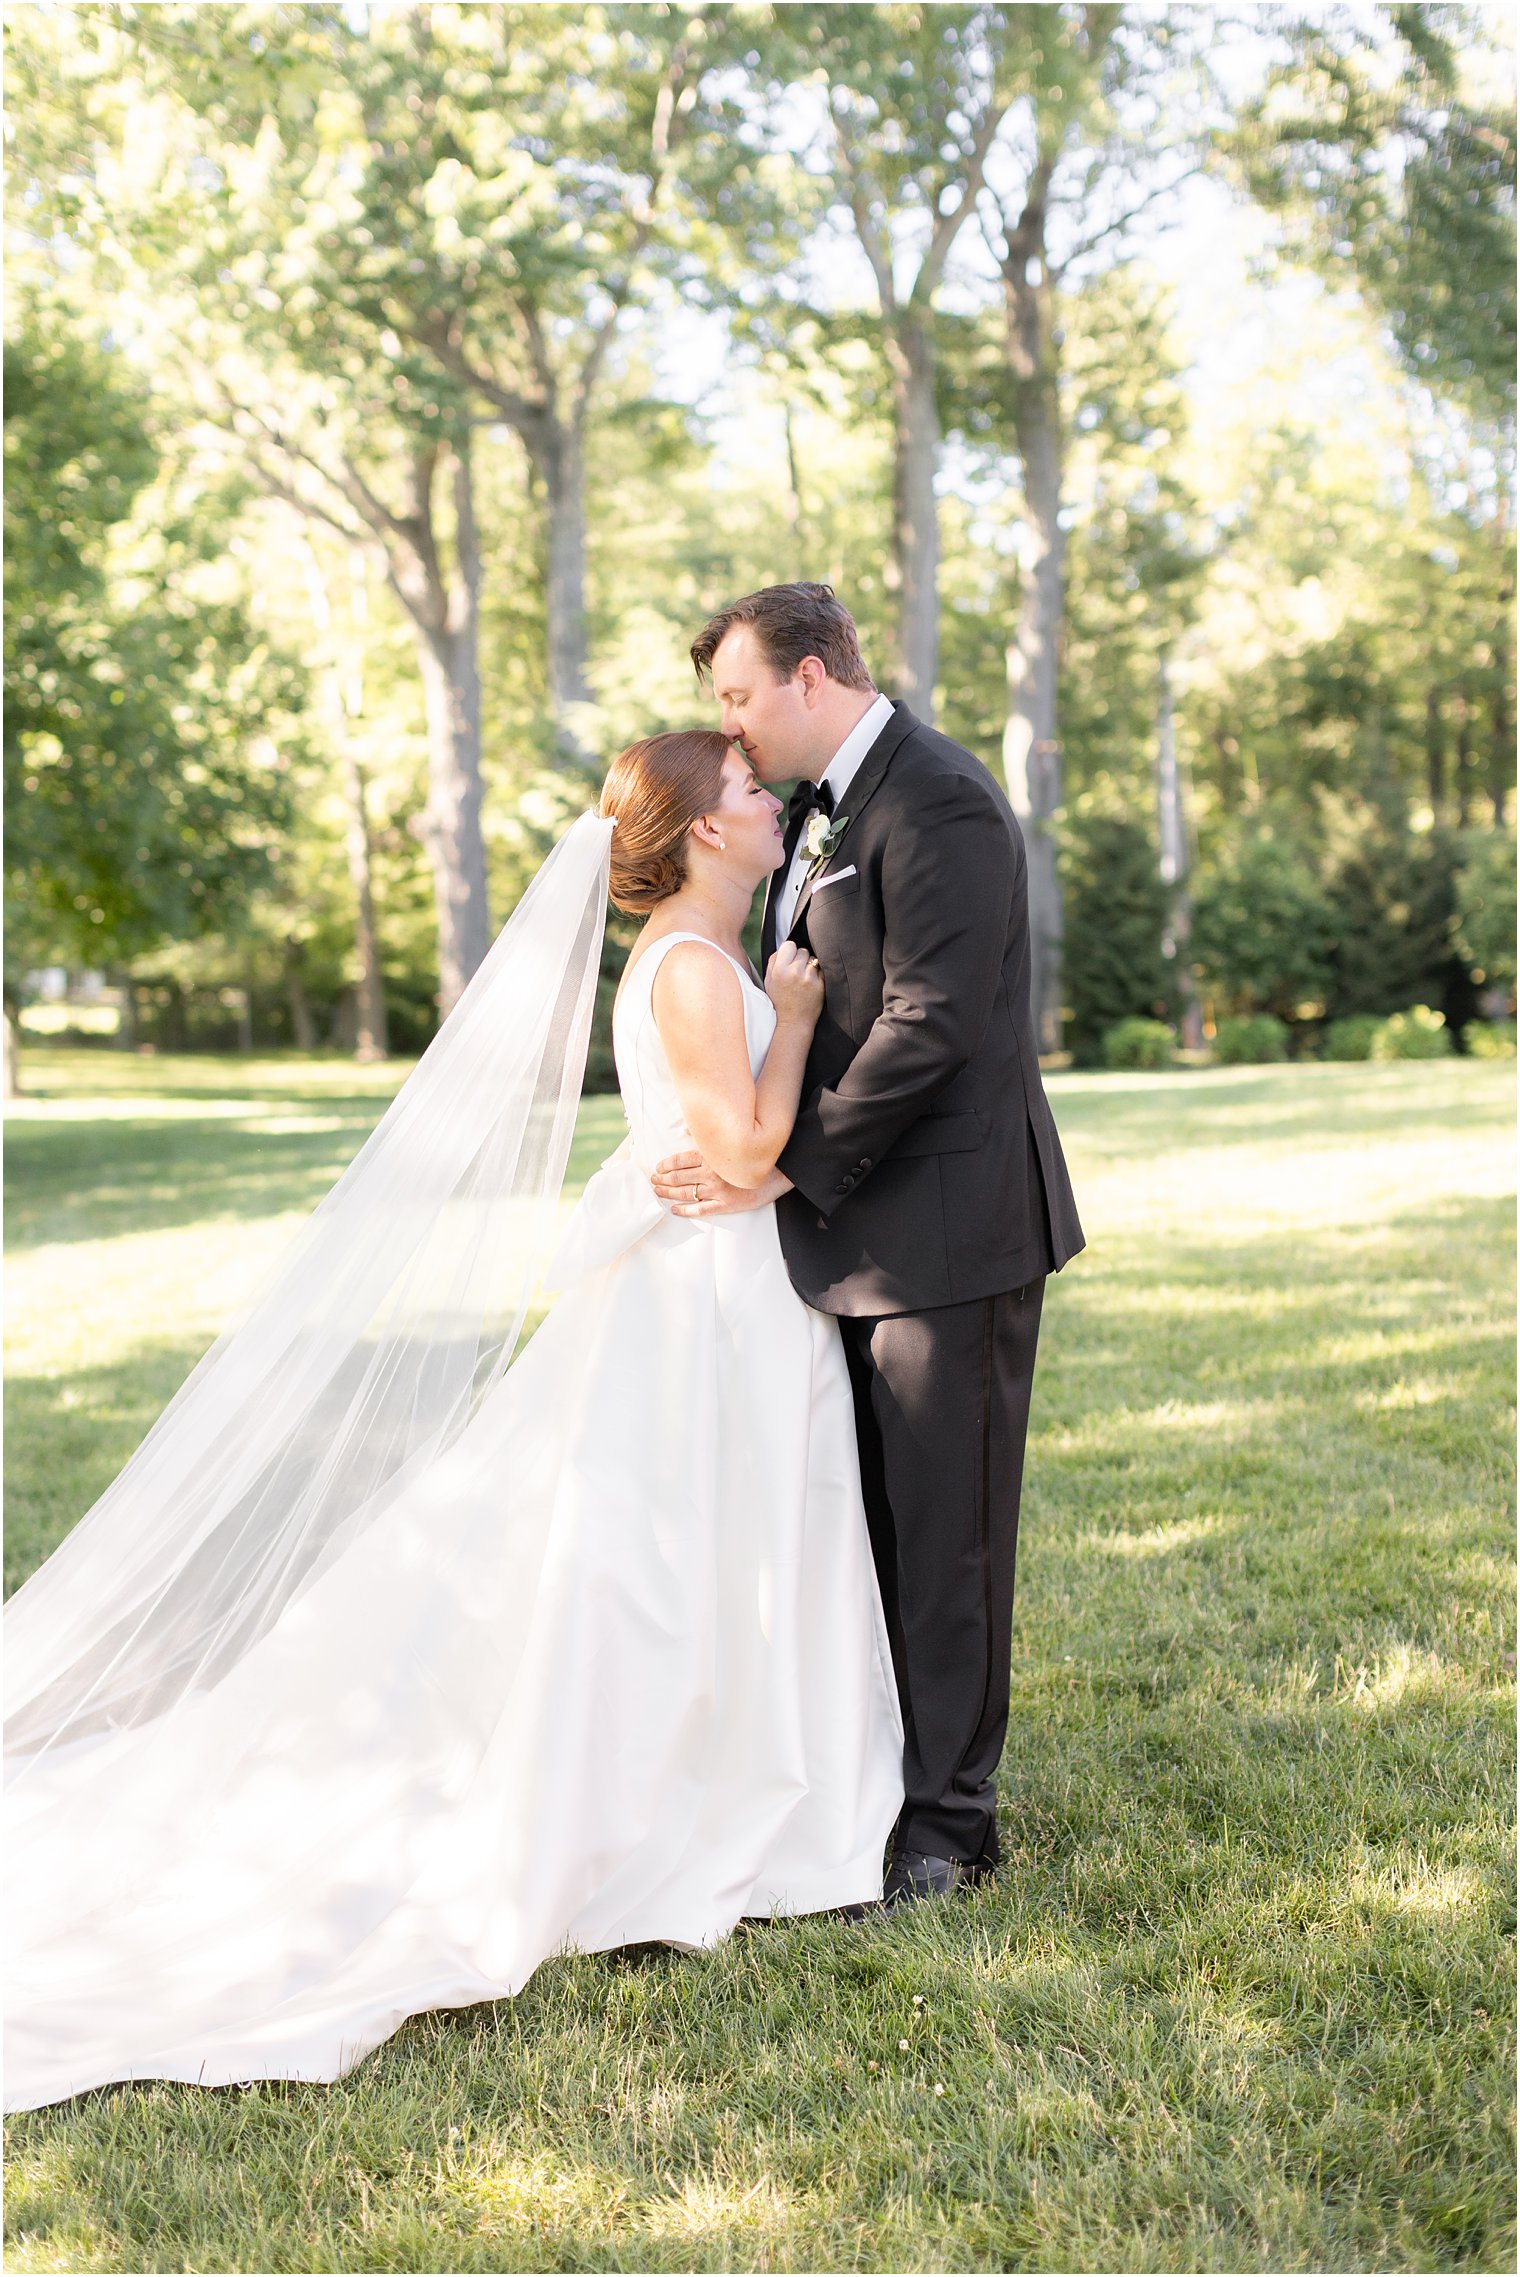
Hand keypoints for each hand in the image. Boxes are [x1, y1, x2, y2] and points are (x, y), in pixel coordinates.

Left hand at [651, 1151, 792, 1217]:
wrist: (779, 1172)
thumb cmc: (755, 1154)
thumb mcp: (731, 1142)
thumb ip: (708, 1138)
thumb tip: (688, 1130)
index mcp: (711, 1157)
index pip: (680, 1160)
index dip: (665, 1165)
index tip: (658, 1167)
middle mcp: (711, 1173)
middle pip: (678, 1177)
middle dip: (662, 1179)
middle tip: (653, 1180)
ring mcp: (717, 1191)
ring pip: (685, 1193)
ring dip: (668, 1193)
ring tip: (658, 1192)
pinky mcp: (725, 1205)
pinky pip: (700, 1210)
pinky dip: (684, 1210)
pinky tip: (675, 1210)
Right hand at [765, 941, 824, 1026]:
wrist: (794, 1021)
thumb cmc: (780, 1000)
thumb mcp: (769, 981)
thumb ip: (773, 961)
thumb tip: (785, 947)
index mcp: (779, 971)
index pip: (789, 945)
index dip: (790, 951)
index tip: (789, 960)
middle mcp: (794, 973)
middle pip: (802, 950)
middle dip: (800, 959)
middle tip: (796, 972)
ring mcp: (808, 978)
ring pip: (812, 959)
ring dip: (809, 966)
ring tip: (803, 979)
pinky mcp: (820, 984)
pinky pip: (821, 969)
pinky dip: (817, 974)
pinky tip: (810, 985)